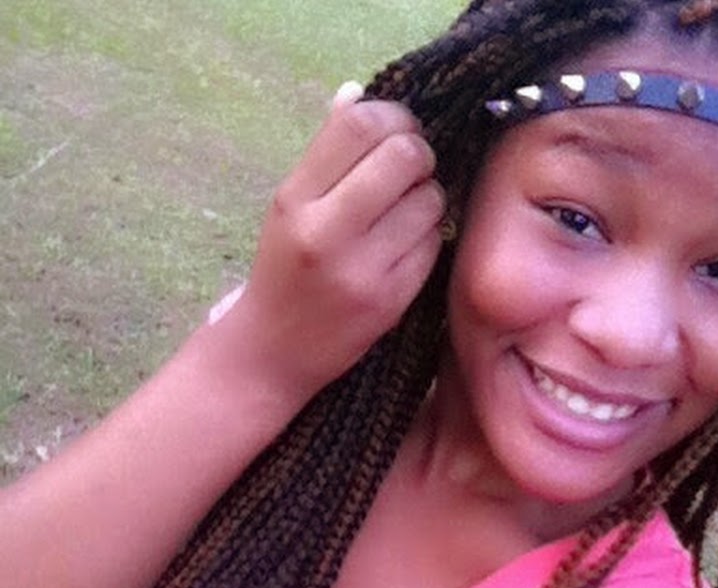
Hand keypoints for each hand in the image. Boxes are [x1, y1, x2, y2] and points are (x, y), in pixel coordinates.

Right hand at [222, 89, 445, 403]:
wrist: (273, 352)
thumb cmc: (283, 271)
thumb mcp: (289, 208)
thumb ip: (326, 154)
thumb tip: (359, 93)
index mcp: (295, 199)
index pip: (359, 126)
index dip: (393, 117)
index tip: (397, 131)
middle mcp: (326, 231)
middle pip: (405, 156)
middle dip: (420, 153)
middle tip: (413, 167)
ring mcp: (362, 270)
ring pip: (429, 200)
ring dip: (428, 196)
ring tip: (407, 210)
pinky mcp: (391, 301)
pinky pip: (434, 244)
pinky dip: (430, 236)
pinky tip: (408, 244)